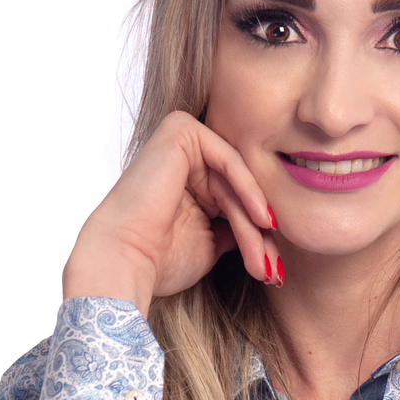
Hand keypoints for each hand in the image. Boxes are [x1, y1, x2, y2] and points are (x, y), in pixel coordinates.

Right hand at [61, 110, 280, 314]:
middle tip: (271, 269)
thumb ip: (236, 227)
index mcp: (186, 179)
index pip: (233, 199)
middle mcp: (183, 156)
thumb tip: (265, 229)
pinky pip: (229, 159)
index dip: (256, 235)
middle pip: (236, 190)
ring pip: (236, 180)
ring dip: (253, 222)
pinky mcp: (180, 130)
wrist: (126, 261)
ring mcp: (181, 140)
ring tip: (264, 258)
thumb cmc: (159, 259)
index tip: (274, 269)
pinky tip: (263, 220)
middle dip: (257, 233)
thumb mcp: (210, 242)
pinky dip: (249, 190)